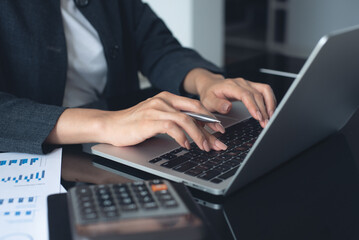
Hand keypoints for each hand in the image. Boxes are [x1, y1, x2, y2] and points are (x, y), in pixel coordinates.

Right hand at [47, 91, 226, 151]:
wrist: (111, 125)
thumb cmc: (134, 124)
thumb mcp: (157, 118)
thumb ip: (174, 120)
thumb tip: (195, 131)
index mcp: (168, 98)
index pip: (195, 106)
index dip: (210, 118)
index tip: (219, 129)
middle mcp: (164, 100)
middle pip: (195, 111)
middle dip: (210, 126)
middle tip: (219, 139)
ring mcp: (157, 109)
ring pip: (186, 119)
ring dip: (199, 135)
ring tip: (205, 147)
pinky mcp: (150, 120)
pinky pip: (172, 127)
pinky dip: (182, 138)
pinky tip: (186, 146)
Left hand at [183, 69, 276, 127]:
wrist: (210, 85)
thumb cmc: (209, 94)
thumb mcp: (207, 101)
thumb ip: (217, 104)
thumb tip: (228, 107)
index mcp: (230, 86)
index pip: (245, 95)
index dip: (253, 106)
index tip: (258, 117)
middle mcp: (241, 83)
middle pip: (257, 94)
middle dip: (263, 110)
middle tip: (265, 124)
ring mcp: (248, 84)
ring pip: (264, 91)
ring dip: (270, 104)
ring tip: (271, 118)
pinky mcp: (252, 86)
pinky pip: (265, 91)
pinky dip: (270, 100)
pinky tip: (271, 111)